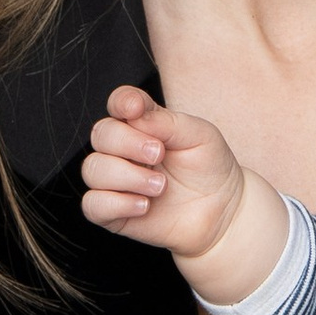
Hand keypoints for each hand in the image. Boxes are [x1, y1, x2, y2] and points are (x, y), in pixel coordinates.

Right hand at [80, 85, 286, 299]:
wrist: (223, 212)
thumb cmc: (209, 169)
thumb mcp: (200, 136)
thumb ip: (166, 121)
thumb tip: (135, 115)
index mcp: (143, 125)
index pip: (119, 104)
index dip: (121, 102)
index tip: (135, 109)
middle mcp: (123, 150)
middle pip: (100, 134)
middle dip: (127, 143)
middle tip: (158, 154)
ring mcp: (115, 182)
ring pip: (92, 170)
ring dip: (127, 176)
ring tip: (160, 186)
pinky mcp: (113, 212)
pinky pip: (93, 205)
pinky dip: (117, 204)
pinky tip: (144, 205)